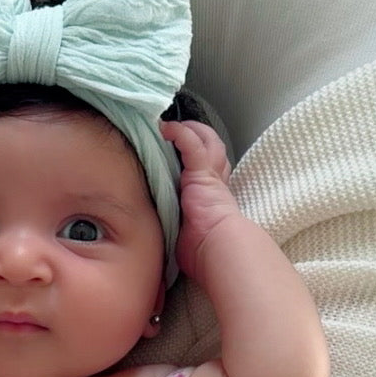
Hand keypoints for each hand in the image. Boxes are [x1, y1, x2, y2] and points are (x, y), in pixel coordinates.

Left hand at [160, 121, 238, 284]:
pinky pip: (191, 144)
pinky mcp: (202, 173)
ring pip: (205, 141)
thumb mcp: (188, 236)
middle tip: (181, 130)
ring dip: (191, 129)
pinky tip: (167, 127)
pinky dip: (180, 133)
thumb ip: (177, 229)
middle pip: (213, 149)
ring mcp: (210, 175)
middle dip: (200, 136)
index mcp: (214, 197)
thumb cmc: (205, 251)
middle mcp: (215, 182)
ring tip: (172, 125)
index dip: (202, 158)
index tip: (184, 154)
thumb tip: (158, 245)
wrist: (218, 248)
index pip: (211, 170)